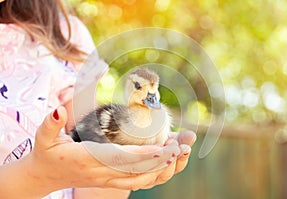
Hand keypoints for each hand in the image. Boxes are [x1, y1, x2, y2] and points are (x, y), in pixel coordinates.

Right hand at [27, 106, 183, 192]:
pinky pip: (137, 182)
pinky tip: (168, 162)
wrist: (45, 176)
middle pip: (135, 170)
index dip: (141, 154)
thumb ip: (50, 123)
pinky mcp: (111, 181)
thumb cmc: (47, 153)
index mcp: (86, 159)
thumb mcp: (43, 137)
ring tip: (180, 152)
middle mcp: (100, 173)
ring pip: (140, 179)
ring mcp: (107, 179)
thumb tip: (57, 109)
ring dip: (162, 168)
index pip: (118, 158)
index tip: (163, 148)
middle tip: (182, 146)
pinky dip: (155, 174)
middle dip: (160, 159)